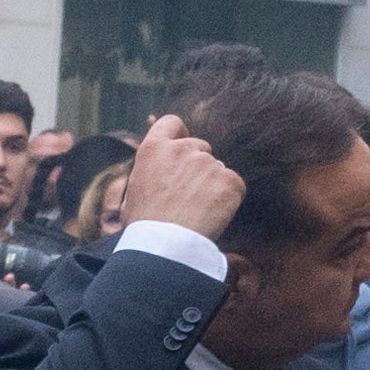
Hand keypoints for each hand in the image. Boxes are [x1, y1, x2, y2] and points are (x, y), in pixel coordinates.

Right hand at [124, 115, 247, 244]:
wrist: (164, 246)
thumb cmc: (144, 224)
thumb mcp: (134, 189)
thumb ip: (151, 167)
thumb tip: (159, 155)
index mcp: (154, 149)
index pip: (172, 123)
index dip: (180, 134)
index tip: (183, 146)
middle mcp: (182, 150)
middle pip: (201, 148)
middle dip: (198, 167)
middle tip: (188, 197)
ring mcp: (208, 163)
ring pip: (217, 169)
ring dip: (212, 186)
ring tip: (196, 212)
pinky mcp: (230, 180)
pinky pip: (235, 186)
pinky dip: (228, 200)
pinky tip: (212, 216)